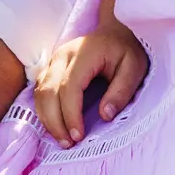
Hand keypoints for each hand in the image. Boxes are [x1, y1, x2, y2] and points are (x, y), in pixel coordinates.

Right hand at [33, 22, 148, 147]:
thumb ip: (122, 90)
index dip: (70, 114)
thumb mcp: (134, 67)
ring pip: (39, 92)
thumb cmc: (126, 49)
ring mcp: (53, 60)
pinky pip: (39, 91)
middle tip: (68, 144)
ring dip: (47, 119)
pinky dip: (44, 111)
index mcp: (84, 52)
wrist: (116, 30)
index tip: (79, 136)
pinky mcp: (50, 67)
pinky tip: (56, 126)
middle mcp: (63, 54)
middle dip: (55, 121)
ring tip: (62, 140)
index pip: (69, 87)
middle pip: (48, 91)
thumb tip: (105, 115)